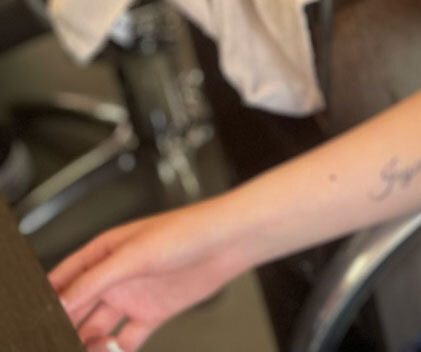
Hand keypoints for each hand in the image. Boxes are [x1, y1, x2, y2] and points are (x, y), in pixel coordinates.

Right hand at [50, 203, 252, 350]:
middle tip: (60, 341)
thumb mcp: (134, 254)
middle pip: (76, 310)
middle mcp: (114, 276)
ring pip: (96, 329)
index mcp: (102, 253)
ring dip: (87, 344)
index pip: (62, 282)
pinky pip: (125, 340)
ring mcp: (132, 296)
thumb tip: (60, 302)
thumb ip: (95, 280)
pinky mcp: (152, 314)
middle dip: (64, 328)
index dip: (48, 303)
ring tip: (91, 349)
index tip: (39, 323)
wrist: (231, 240)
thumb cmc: (188, 230)